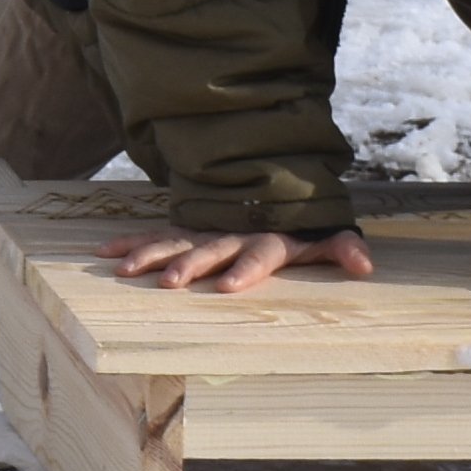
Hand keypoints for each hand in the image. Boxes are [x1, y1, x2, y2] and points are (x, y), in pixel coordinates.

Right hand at [101, 225, 377, 296]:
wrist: (268, 182)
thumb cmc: (299, 221)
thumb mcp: (324, 233)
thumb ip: (342, 247)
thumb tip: (365, 266)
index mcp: (267, 238)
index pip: (258, 254)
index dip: (245, 269)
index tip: (227, 287)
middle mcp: (231, 233)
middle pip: (208, 250)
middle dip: (188, 266)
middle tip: (170, 284)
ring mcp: (204, 229)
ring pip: (174, 242)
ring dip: (150, 255)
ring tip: (125, 271)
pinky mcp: (185, 229)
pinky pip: (155, 235)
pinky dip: (131, 242)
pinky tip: (105, 253)